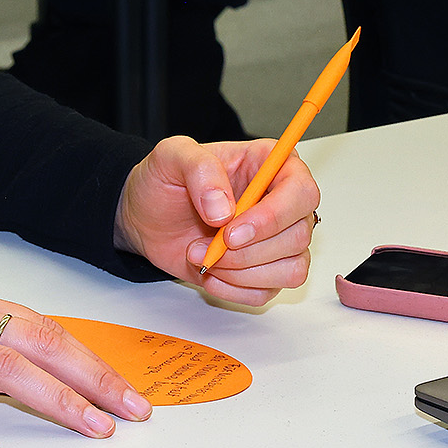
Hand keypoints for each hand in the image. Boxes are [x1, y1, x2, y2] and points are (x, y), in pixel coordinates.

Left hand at [114, 135, 321, 305]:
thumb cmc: (164, 181)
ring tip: (202, 256)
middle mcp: (281, 201)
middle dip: (249, 250)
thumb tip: (224, 209)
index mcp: (269, 164)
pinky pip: (268, 291)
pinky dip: (235, 288)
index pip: (301, 191)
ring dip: (241, 272)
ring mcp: (277, 238)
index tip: (233, 232)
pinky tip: (209, 272)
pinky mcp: (264, 269)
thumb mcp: (170, 156)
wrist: (146, 216)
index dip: (273, 217)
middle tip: (210, 246)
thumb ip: (199, 169)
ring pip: (291, 269)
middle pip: (298, 236)